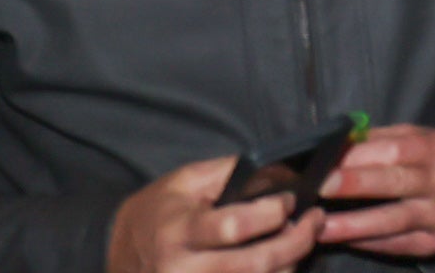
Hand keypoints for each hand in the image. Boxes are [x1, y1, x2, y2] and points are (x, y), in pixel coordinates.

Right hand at [105, 157, 322, 272]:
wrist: (119, 253)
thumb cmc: (158, 211)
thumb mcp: (186, 181)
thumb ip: (232, 172)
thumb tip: (283, 171)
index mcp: (178, 231)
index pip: (233, 228)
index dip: (271, 214)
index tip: (291, 200)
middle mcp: (181, 270)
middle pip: (254, 265)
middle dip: (296, 242)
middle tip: (316, 221)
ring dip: (289, 265)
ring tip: (301, 241)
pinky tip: (280, 264)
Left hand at [316, 127, 434, 257]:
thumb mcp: (421, 138)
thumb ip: (382, 140)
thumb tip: (338, 144)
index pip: (397, 150)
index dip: (360, 156)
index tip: (327, 160)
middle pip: (396, 183)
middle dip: (355, 184)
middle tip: (319, 187)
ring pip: (393, 221)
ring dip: (352, 224)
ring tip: (320, 225)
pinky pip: (395, 244)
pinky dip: (366, 242)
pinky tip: (342, 239)